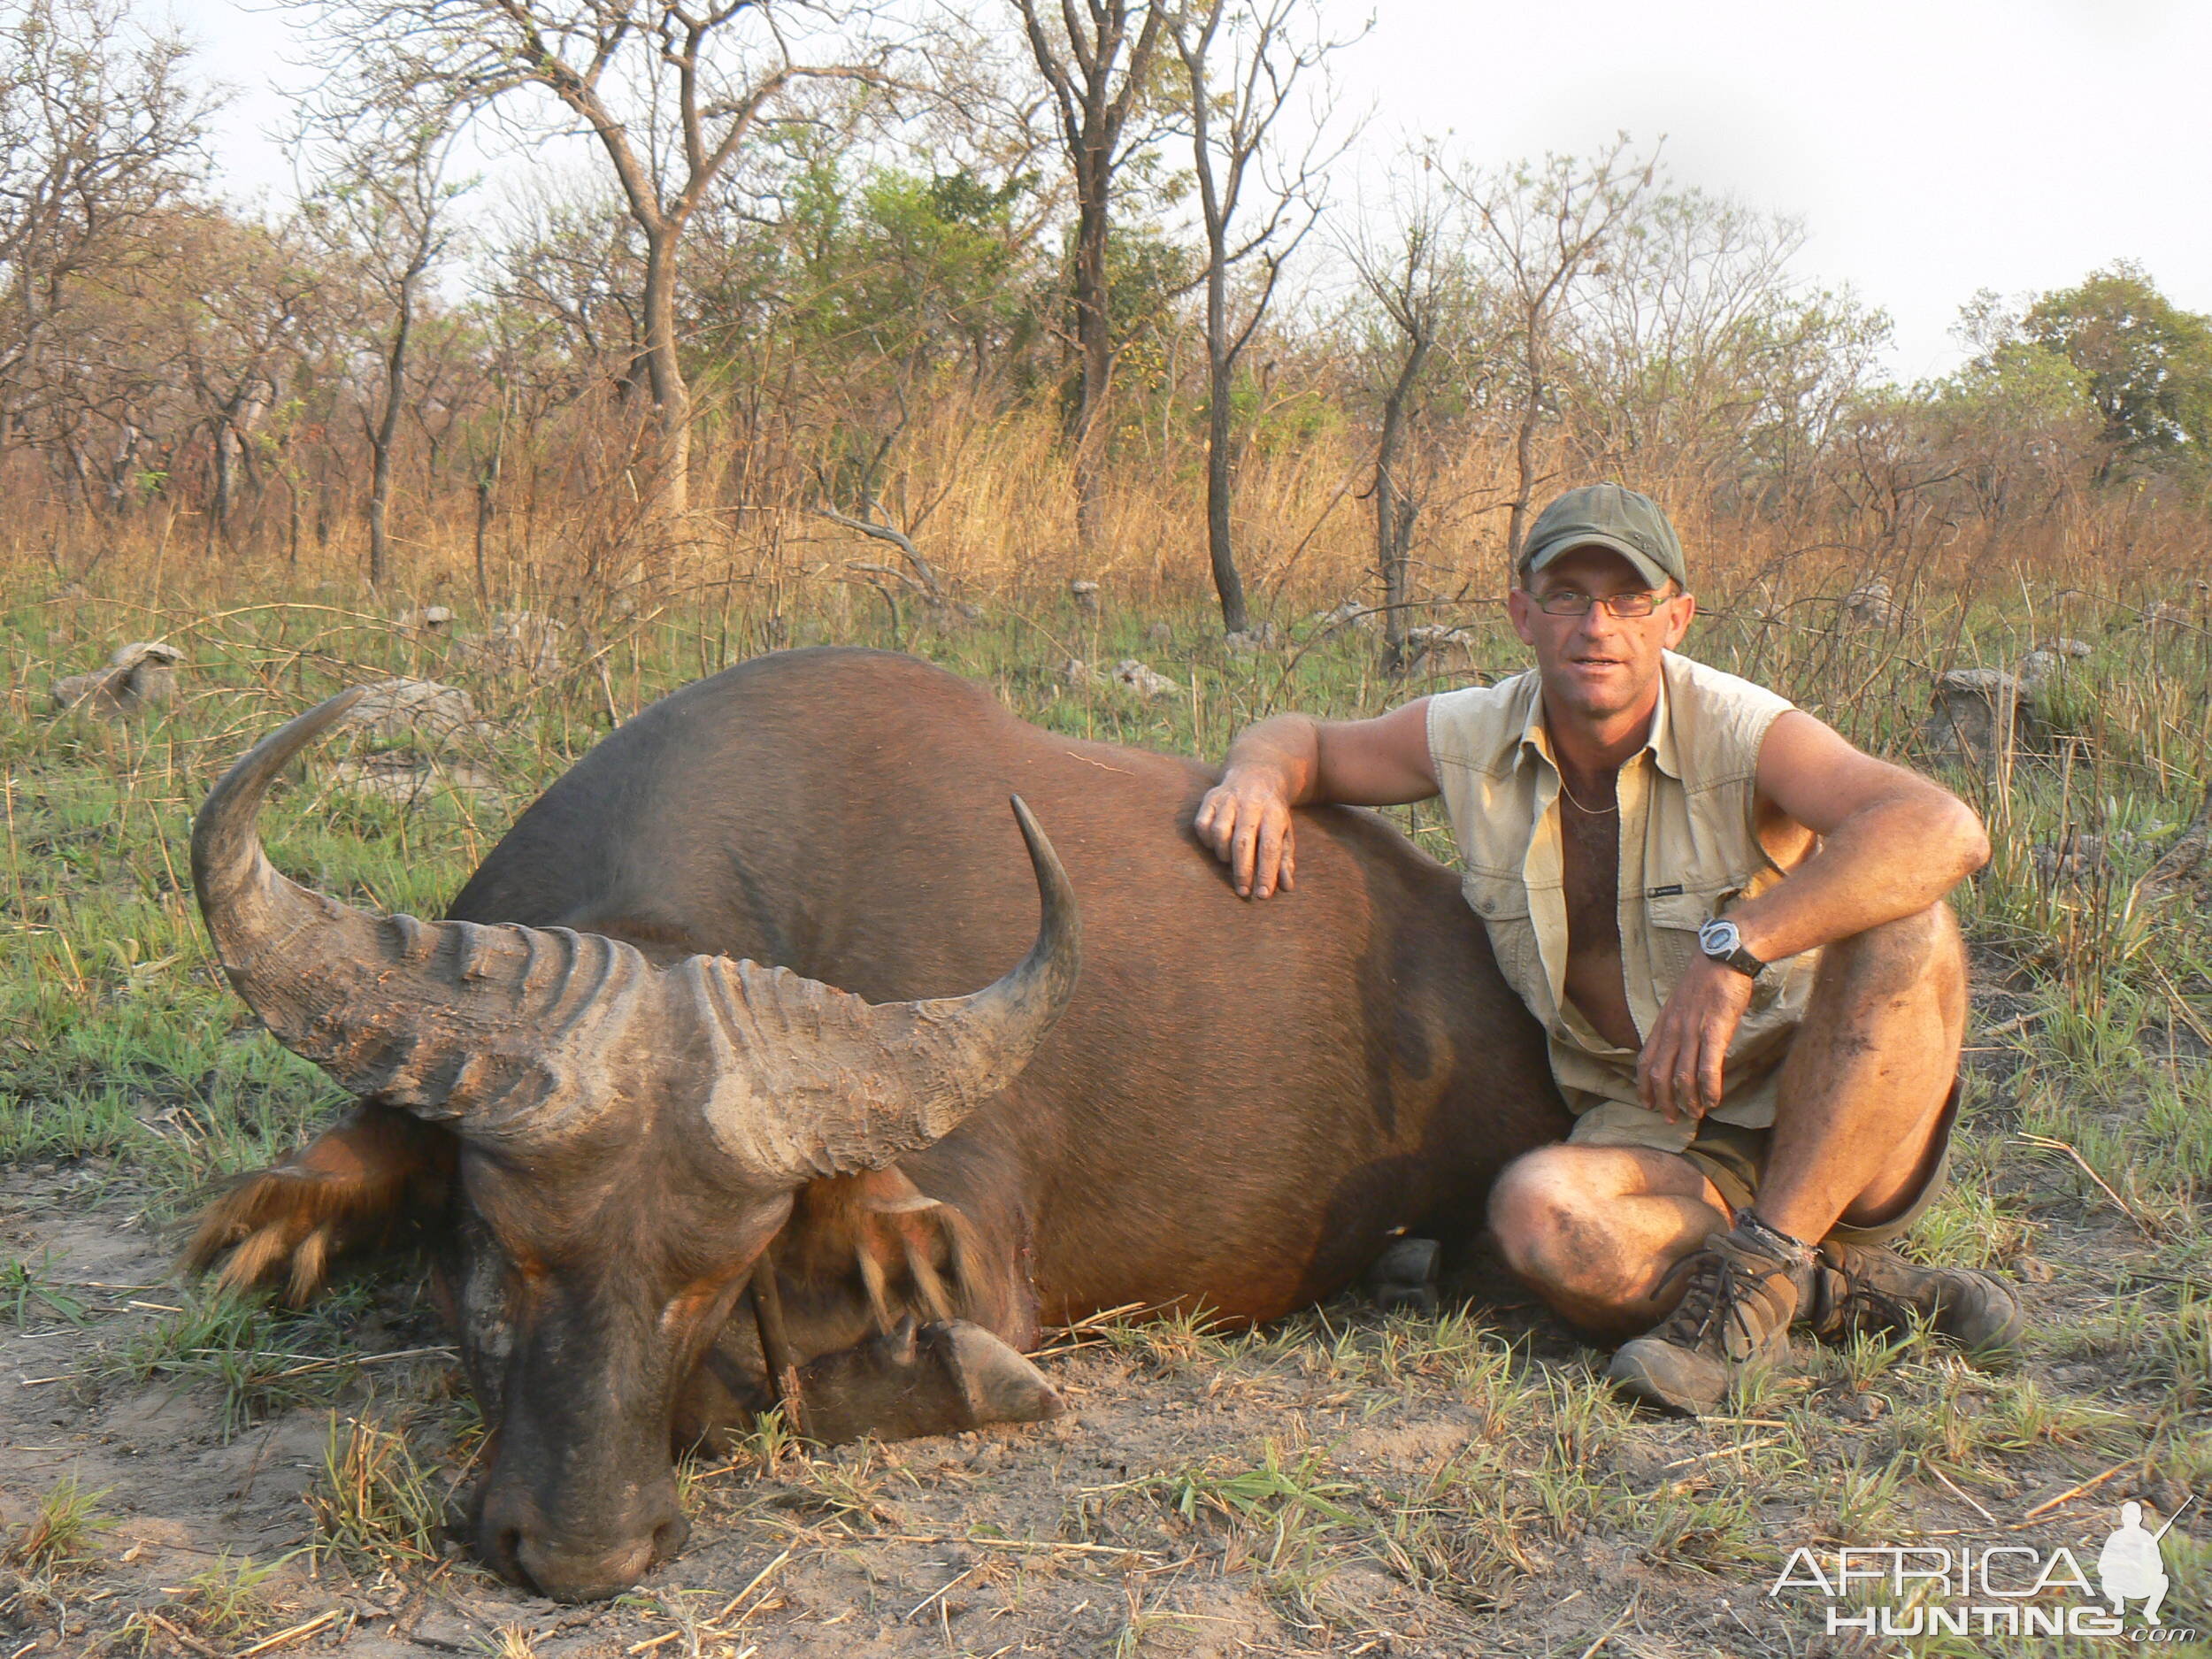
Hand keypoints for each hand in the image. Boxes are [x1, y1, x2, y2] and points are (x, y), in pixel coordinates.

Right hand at [1193, 771, 1296, 898]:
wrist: (1257, 773)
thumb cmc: (1272, 812)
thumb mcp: (1285, 831)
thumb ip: (1286, 859)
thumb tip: (1286, 887)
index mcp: (1274, 812)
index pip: (1270, 846)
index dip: (1266, 872)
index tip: (1262, 895)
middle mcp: (1250, 804)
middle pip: (1243, 842)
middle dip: (1243, 870)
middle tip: (1244, 891)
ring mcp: (1228, 799)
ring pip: (1219, 832)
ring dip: (1223, 854)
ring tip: (1230, 862)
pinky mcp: (1211, 798)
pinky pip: (1202, 824)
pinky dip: (1207, 841)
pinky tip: (1216, 846)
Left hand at [1637, 956, 1756, 1122]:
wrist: (1723, 957)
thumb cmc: (1706, 980)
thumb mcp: (1681, 1003)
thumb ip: (1677, 1026)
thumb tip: (1679, 1049)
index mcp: (1663, 1023)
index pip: (1645, 1060)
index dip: (1644, 1086)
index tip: (1648, 1104)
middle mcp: (1672, 1029)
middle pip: (1660, 1074)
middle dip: (1664, 1101)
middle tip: (1673, 1119)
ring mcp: (1692, 1030)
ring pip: (1683, 1075)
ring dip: (1688, 1100)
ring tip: (1696, 1114)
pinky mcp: (1715, 1030)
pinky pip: (1708, 1066)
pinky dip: (1709, 1087)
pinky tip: (1713, 1101)